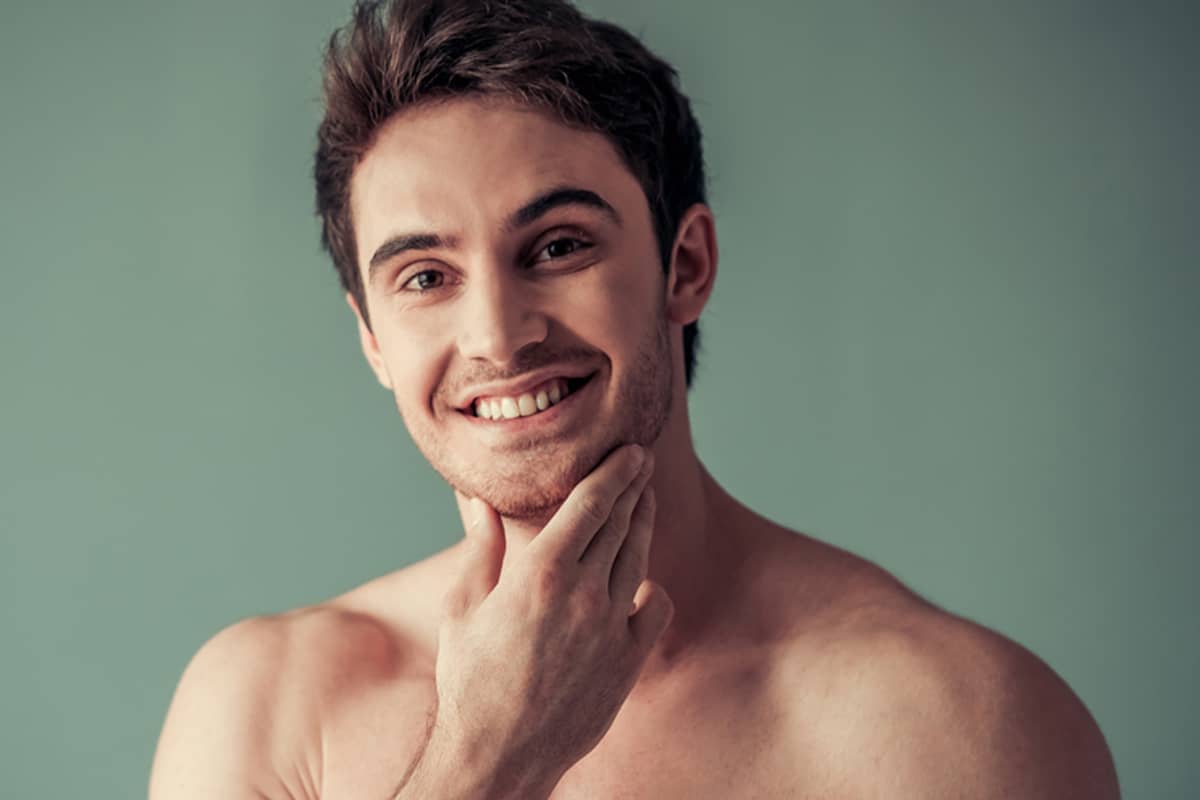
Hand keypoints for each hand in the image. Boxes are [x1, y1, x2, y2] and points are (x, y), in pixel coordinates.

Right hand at [431, 445, 672, 786]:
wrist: (497, 755)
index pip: (589, 504)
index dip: (614, 472)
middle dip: (634, 486)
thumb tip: (477, 501)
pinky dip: (650, 588)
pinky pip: (653, 609)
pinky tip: (640, 580)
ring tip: (645, 501)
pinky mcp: (627, 661)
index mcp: (538, 573)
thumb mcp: (462, 607)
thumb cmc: (469, 680)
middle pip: (619, 522)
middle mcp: (581, 593)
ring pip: (637, 558)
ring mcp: (610, 628)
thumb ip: (480, 548)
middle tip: (644, 462)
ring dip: (643, 524)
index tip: (632, 451)